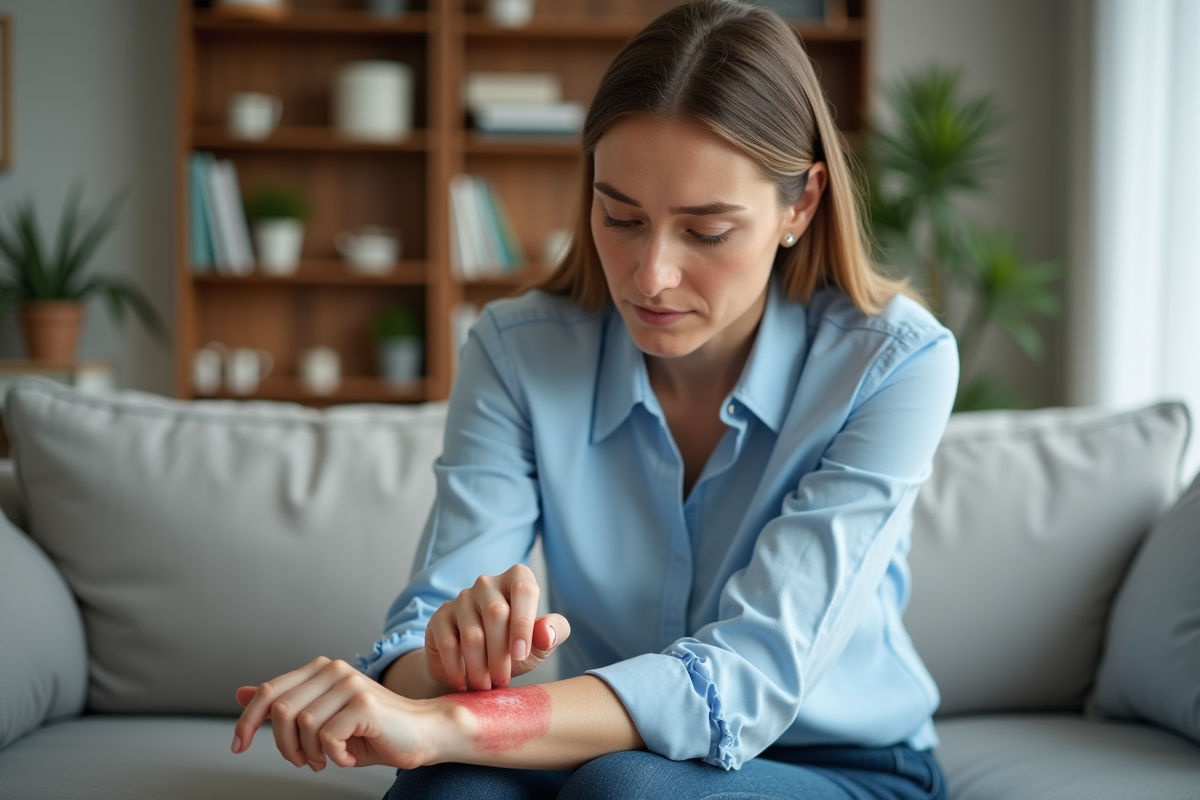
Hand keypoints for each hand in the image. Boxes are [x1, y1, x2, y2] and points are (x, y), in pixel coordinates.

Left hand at [232, 657, 451, 771]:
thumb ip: (286, 704)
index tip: (238, 746)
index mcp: (321, 670)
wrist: (423, 734)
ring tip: (327, 760)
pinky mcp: (363, 703)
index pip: (269, 691)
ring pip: (302, 726)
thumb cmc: (374, 730)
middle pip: (281, 710)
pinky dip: (333, 757)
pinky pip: (326, 737)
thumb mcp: (321, 719)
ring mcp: (350, 684)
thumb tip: (241, 694)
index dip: (247, 721)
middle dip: (284, 746)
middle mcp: (334, 670)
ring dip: (309, 754)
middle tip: (301, 761)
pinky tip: (347, 756)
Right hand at [425, 564, 569, 690]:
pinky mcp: (440, 617)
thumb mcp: (540, 644)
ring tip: (486, 687)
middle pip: (496, 614)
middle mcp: (487, 583)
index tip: (521, 655)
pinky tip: (464, 685)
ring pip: (472, 633)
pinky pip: (448, 644)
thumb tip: (547, 633)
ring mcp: (461, 598)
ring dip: (480, 667)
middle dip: (501, 654)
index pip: (524, 590)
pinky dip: (457, 669)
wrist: (475, 667)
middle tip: (503, 681)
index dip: (524, 623)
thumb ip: (554, 633)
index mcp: (517, 579)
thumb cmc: (514, 650)